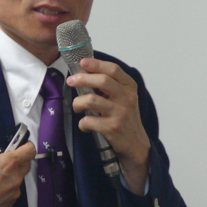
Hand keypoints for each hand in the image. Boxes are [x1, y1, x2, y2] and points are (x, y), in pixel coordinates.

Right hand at [0, 139, 34, 206]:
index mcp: (8, 163)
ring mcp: (14, 192)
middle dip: (19, 160)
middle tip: (5, 160)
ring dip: (12, 175)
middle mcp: (15, 177)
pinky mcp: (10, 203)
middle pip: (26, 164)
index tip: (21, 145)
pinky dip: (7, 188)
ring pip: (19, 179)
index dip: (27, 145)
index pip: (30, 150)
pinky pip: (13, 191)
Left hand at [67, 58, 150, 194]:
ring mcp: (120, 113)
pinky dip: (82, 123)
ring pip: (91, 100)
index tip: (82, 62)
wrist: (136, 144)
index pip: (113, 69)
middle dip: (82, 79)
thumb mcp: (125, 97)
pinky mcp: (112, 128)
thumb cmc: (125, 118)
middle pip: (102, 81)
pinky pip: (88, 120)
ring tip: (77, 106)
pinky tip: (85, 125)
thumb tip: (85, 72)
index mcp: (129, 87)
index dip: (96, 64)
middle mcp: (127, 98)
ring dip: (78, 102)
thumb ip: (111, 85)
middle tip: (71, 81)